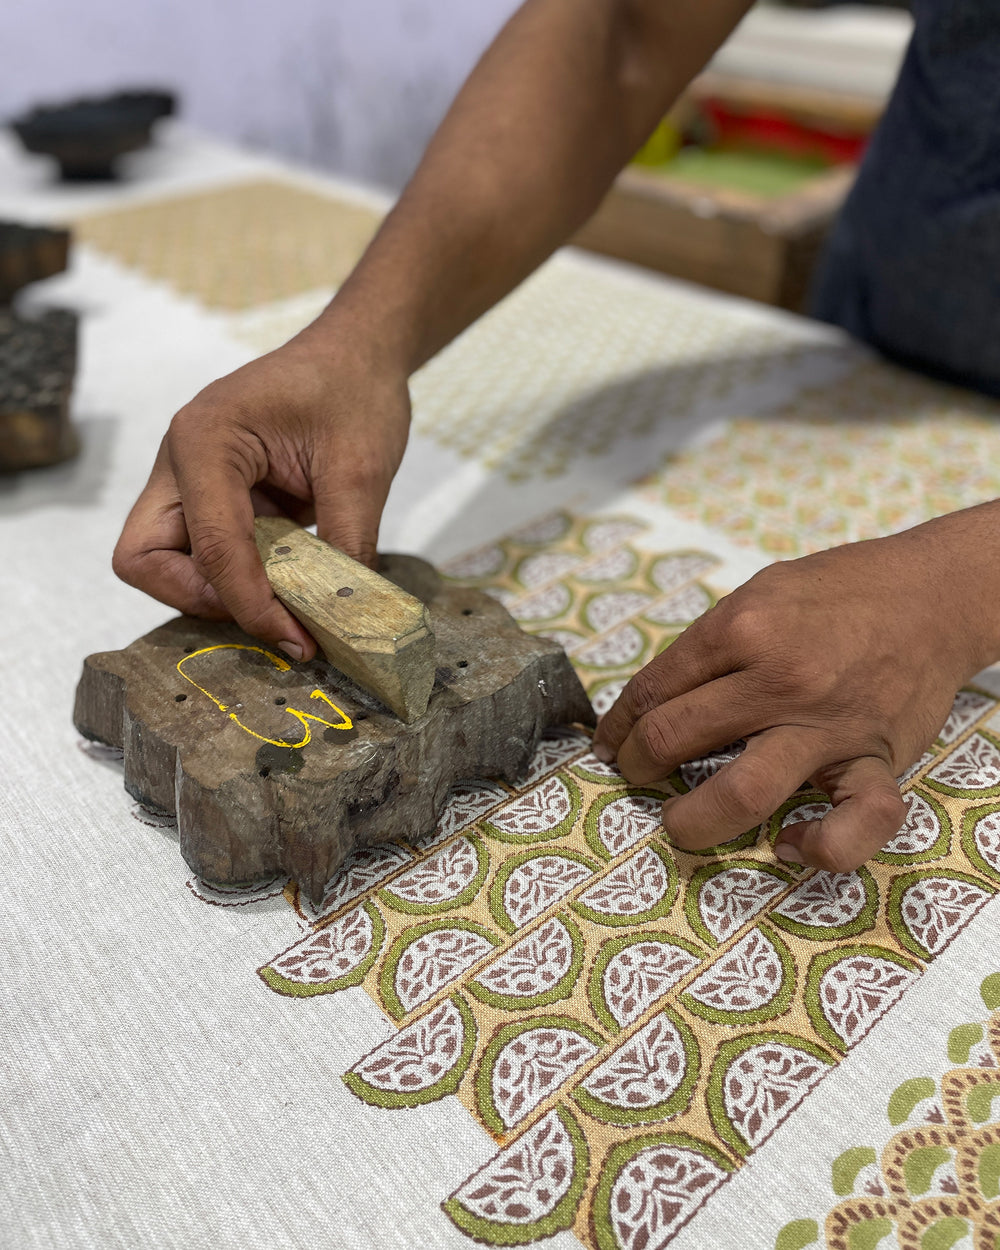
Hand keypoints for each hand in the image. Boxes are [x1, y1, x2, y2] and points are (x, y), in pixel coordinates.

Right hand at [113, 329, 410, 660]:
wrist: (356, 357)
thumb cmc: (354, 391)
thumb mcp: (361, 469)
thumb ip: (347, 546)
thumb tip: (344, 620)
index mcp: (206, 438)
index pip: (210, 545)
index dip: (250, 604)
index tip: (298, 640)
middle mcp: (179, 461)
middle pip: (145, 559)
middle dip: (202, 599)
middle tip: (272, 616)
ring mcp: (187, 480)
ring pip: (165, 563)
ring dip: (218, 593)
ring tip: (286, 604)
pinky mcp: (207, 498)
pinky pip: (199, 555)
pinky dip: (236, 581)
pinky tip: (286, 588)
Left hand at [592, 507, 999, 871]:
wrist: (932, 593)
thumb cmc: (838, 591)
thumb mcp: (758, 593)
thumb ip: (709, 645)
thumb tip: (654, 700)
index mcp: (742, 628)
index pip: (652, 690)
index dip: (617, 726)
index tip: (609, 744)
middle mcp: (781, 679)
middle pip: (675, 738)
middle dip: (637, 767)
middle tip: (636, 774)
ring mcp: (829, 726)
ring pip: (744, 792)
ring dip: (693, 820)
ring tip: (678, 823)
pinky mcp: (877, 760)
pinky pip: (854, 824)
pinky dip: (819, 848)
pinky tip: (787, 844)